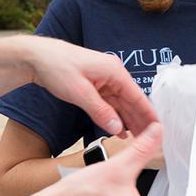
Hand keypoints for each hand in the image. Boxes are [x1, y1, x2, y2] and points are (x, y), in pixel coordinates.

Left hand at [23, 36, 156, 134]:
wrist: (37, 57)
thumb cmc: (57, 66)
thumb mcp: (79, 92)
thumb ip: (100, 112)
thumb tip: (118, 128)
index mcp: (114, 71)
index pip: (137, 96)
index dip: (148, 113)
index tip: (159, 128)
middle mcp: (112, 74)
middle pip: (131, 101)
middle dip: (141, 120)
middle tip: (151, 139)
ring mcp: (104, 79)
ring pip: (121, 104)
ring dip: (128, 120)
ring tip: (139, 138)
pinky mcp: (95, 85)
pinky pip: (109, 103)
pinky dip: (115, 116)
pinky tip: (120, 130)